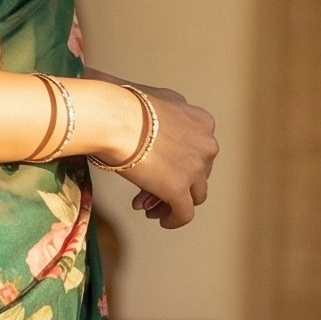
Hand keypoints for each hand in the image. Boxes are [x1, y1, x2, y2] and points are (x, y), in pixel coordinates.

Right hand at [109, 85, 217, 228]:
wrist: (113, 117)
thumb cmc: (122, 104)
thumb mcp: (156, 99)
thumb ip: (166, 113)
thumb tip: (156, 122)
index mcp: (202, 121)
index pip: (197, 150)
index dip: (179, 163)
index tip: (159, 169)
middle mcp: (206, 143)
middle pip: (197, 174)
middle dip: (174, 183)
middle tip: (150, 192)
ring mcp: (195, 168)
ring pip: (194, 196)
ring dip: (173, 203)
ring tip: (151, 208)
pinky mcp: (180, 189)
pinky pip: (184, 214)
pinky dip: (174, 220)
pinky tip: (161, 221)